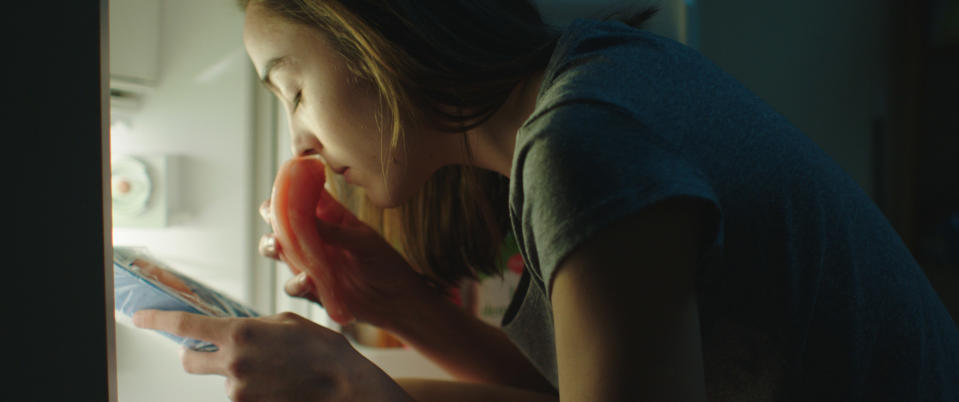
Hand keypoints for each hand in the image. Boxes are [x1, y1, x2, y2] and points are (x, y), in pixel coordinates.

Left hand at [133, 310, 412, 401]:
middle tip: (214, 351)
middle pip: (189, 360)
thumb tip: (239, 331)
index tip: (140, 318)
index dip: (157, 321)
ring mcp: (238, 392)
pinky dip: (252, 390)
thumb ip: (254, 325)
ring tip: (273, 370)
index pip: (185, 326)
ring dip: (236, 374)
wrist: (344, 387)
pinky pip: (240, 396)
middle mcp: (233, 364)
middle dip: (195, 354)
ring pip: (220, 380)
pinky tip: (277, 385)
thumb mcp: (287, 322)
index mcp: (240, 333)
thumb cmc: (322, 352)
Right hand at [258, 191, 434, 327]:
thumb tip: (304, 215)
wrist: (396, 301)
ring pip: (277, 251)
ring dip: (271, 246)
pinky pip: (292, 285)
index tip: (282, 188)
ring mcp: (308, 262)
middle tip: (272, 217)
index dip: (286, 190)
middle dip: (271, 217)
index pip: (300, 197)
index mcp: (327, 217)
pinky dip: (295, 283)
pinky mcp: (310, 288)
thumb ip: (334, 231)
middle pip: (279, 221)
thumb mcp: (363, 241)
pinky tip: (307, 280)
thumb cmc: (384, 263)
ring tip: (278, 246)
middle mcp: (313, 237)